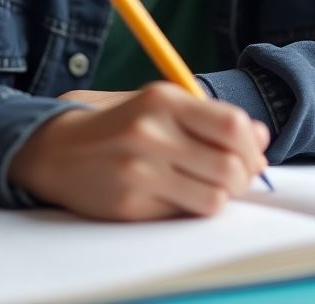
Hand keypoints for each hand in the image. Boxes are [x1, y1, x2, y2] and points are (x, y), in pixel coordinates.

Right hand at [8, 82, 270, 220]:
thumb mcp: (159, 104)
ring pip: (214, 198)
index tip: (255, 154)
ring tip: (209, 186)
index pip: (233, 125)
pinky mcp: (130, 205)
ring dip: (222, 196)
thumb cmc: (117, 123)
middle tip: (239, 176)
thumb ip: (208, 117)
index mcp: (163, 99)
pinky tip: (178, 194)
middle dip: (245, 176)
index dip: (254, 146)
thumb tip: (260, 136)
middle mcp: (151, 133)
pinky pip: (184, 214)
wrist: (54, 148)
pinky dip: (192, 208)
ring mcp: (139, 171)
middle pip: (230, 166)